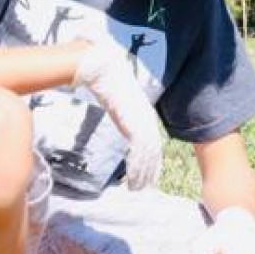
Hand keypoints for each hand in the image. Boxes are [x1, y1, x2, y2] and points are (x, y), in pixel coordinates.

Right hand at [73, 42, 163, 189]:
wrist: (101, 64)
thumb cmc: (104, 74)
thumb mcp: (114, 93)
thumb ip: (117, 103)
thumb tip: (112, 103)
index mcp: (142, 110)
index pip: (151, 140)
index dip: (151, 158)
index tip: (149, 172)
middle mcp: (145, 116)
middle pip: (153, 150)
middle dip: (150, 171)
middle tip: (146, 188)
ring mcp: (141, 119)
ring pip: (148, 154)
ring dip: (143, 173)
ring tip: (138, 189)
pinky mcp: (132, 122)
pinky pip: (139, 150)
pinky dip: (136, 167)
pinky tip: (133, 179)